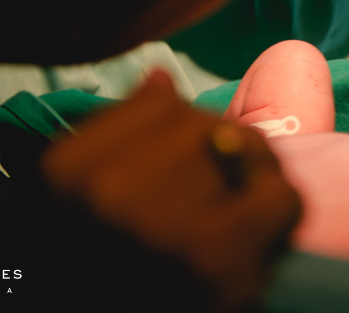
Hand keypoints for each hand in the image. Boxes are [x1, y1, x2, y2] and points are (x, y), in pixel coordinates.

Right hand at [42, 72, 300, 309]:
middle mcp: (106, 195)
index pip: (160, 102)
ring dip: (251, 176)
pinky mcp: (215, 264)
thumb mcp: (85, 196)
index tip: (171, 175)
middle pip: (202, 123)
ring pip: (244, 146)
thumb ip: (124, 134)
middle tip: (205, 202)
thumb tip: (160, 77)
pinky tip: (258, 236)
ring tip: (233, 214)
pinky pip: (281, 196)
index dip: (179, 132)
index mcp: (67, 172)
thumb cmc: (102, 271)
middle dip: (214, 152)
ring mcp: (161, 229)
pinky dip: (281, 211)